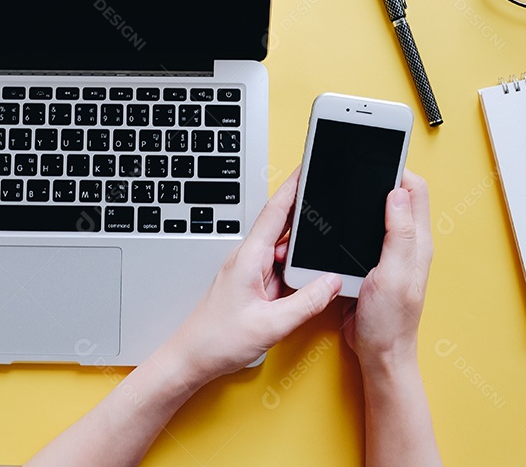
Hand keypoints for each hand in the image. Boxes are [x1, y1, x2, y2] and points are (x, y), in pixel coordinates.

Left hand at [164, 167, 341, 384]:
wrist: (192, 358)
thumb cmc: (218, 339)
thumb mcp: (272, 324)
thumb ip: (307, 302)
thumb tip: (332, 282)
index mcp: (250, 257)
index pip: (276, 211)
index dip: (294, 186)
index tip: (309, 167)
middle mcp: (249, 258)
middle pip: (285, 228)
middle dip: (308, 220)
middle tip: (333, 214)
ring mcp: (251, 271)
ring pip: (285, 252)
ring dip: (303, 255)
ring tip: (323, 261)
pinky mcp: (253, 285)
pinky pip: (281, 270)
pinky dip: (296, 272)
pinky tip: (307, 281)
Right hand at [342, 169, 432, 374]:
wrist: (378, 354)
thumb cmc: (391, 323)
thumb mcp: (394, 274)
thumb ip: (399, 234)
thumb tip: (396, 193)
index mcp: (417, 242)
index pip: (414, 190)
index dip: (396, 168)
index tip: (376, 156)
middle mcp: (406, 244)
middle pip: (396, 196)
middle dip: (379, 176)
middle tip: (360, 161)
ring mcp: (389, 253)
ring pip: (378, 213)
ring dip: (364, 199)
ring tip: (351, 183)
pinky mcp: (372, 264)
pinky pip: (363, 234)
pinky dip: (353, 222)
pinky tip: (342, 220)